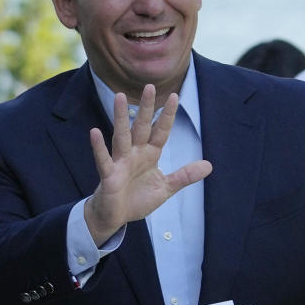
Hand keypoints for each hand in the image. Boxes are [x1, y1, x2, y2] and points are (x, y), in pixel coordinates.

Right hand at [83, 84, 212, 244]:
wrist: (116, 218)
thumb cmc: (137, 199)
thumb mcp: (166, 187)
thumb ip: (184, 176)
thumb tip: (209, 165)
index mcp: (149, 154)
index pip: (161, 131)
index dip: (168, 116)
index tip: (176, 96)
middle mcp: (135, 154)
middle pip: (142, 127)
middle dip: (147, 108)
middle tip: (150, 87)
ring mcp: (120, 163)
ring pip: (121, 136)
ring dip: (121, 117)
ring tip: (120, 97)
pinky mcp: (109, 176)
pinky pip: (103, 160)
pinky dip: (99, 147)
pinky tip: (95, 132)